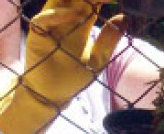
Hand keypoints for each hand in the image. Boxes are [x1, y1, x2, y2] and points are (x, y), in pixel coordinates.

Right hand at [0, 0, 125, 133]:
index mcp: (80, 23)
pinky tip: (73, 15)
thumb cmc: (75, 76)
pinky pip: (43, 20)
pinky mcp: (38, 36)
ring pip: (57, 1)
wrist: (54, 94)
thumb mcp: (99, 58)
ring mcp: (50, 25)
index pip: (90, 2)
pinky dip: (56, 15)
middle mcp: (64, 20)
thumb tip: (125, 17)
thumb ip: (110, 38)